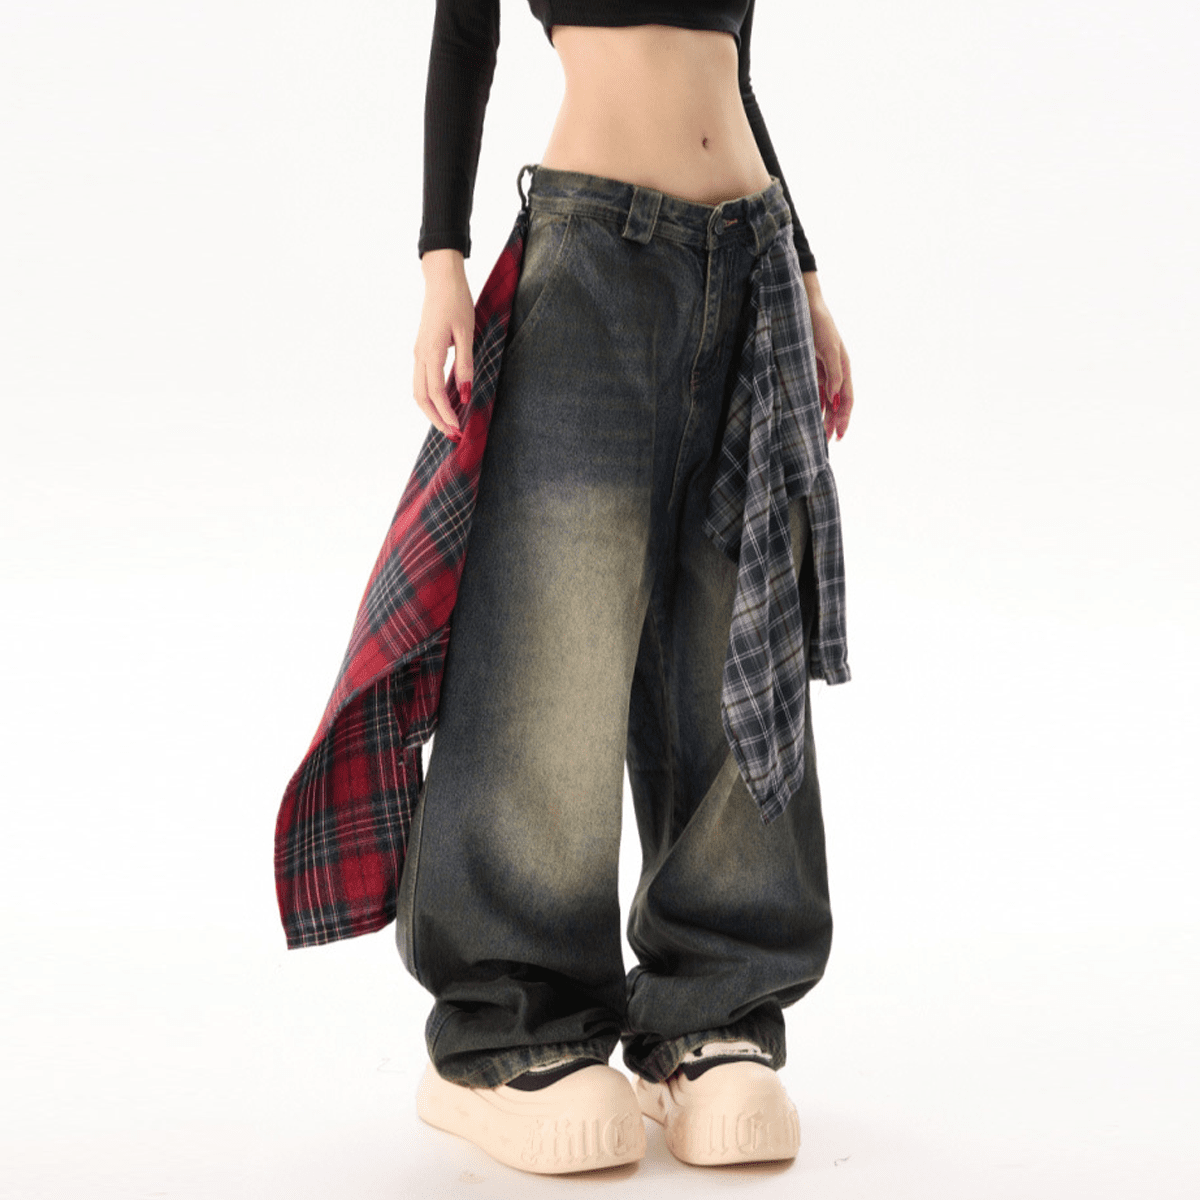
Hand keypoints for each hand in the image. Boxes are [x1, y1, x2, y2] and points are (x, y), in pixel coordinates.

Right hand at [412, 251, 472, 441]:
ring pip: (419, 391)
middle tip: (454, 436)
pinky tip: (445, 405)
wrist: (441, 279)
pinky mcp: (421, 351)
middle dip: (436, 419)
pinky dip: (431, 398)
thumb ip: (465, 364)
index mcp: (430, 352)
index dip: (447, 414)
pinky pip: (422, 381)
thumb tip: (465, 394)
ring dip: (432, 411)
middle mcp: (419, 356)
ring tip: (449, 425)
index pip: (436, 393)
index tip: (459, 429)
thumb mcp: (467, 333)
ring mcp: (418, 354)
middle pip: (421, 398)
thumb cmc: (456, 302)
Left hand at [802, 276, 852, 442]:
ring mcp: (823, 371)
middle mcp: (836, 372)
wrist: (804, 305)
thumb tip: (836, 396)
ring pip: (825, 400)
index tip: (839, 436)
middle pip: (837, 404)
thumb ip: (834, 371)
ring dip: (823, 417)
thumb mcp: (828, 347)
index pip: (846, 400)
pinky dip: (813, 404)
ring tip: (818, 435)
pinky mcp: (810, 368)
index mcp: (844, 367)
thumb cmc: (819, 323)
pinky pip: (814, 391)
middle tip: (827, 443)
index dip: (844, 419)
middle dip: (834, 423)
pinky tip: (809, 416)